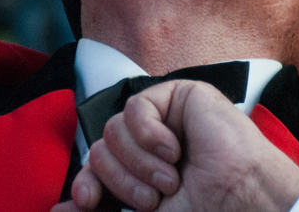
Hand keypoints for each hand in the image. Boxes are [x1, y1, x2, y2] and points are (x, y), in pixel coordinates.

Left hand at [52, 80, 298, 211]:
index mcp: (141, 176)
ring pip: (112, 128)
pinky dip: (149, 134)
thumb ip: (101, 209)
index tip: (88, 202)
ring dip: (138, 163)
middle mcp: (149, 147)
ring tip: (170, 181)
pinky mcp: (180, 97)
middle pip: (99, 148)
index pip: (95, 169)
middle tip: (154, 199)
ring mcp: (164, 121)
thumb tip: (55, 209)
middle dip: (119, 180)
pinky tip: (174, 151)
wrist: (242, 205)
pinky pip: (135, 106)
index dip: (86, 184)